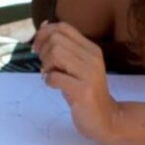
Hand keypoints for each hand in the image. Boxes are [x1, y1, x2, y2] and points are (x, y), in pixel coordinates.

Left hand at [32, 21, 121, 144]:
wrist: (106, 118)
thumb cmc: (86, 91)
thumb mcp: (78, 66)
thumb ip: (64, 48)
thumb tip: (44, 26)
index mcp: (91, 49)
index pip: (63, 27)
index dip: (44, 33)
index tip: (38, 47)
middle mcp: (92, 57)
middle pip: (56, 40)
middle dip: (43, 51)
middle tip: (44, 66)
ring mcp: (89, 74)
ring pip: (55, 54)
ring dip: (46, 65)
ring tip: (49, 75)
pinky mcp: (83, 90)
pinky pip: (55, 77)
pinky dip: (48, 80)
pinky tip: (53, 86)